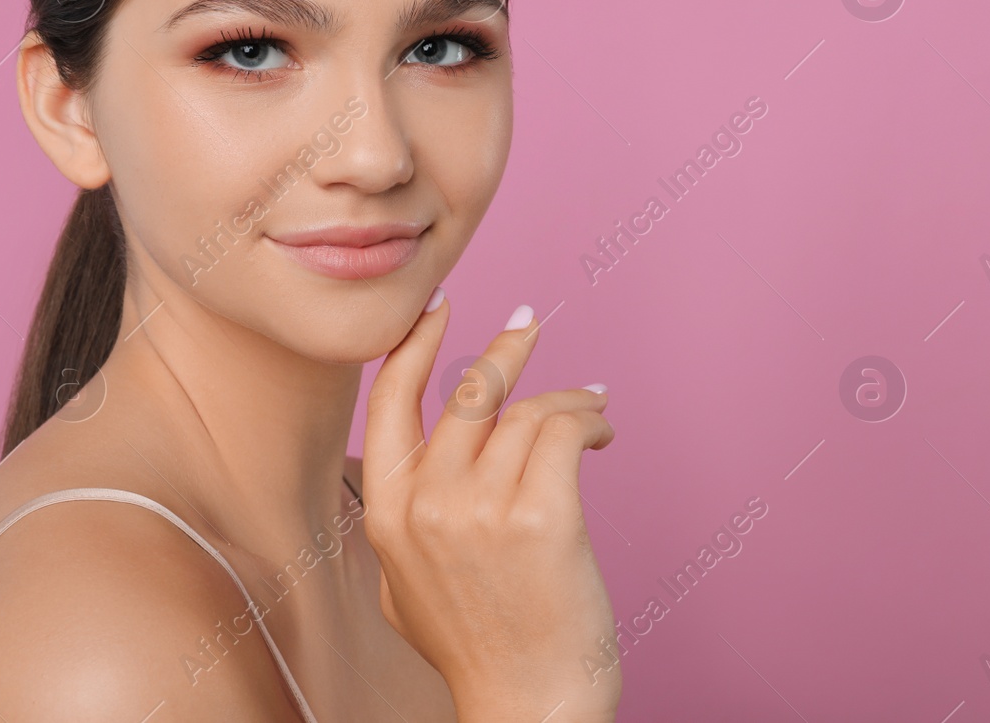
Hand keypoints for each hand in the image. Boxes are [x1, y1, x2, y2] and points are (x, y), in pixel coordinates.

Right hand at [362, 290, 619, 722]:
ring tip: (591, 408)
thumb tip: (413, 471)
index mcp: (388, 512)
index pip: (389, 400)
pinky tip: (601, 432)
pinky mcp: (541, 516)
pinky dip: (589, 420)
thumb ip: (405, 522)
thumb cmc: (477, 647)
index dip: (413, 344)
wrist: (526, 704)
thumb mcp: (404, 584)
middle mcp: (427, 504)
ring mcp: (481, 509)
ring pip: (528, 410)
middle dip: (506, 348)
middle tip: (528, 322)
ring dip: (567, 400)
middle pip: (469, 391)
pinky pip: (564, 430)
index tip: (439, 307)